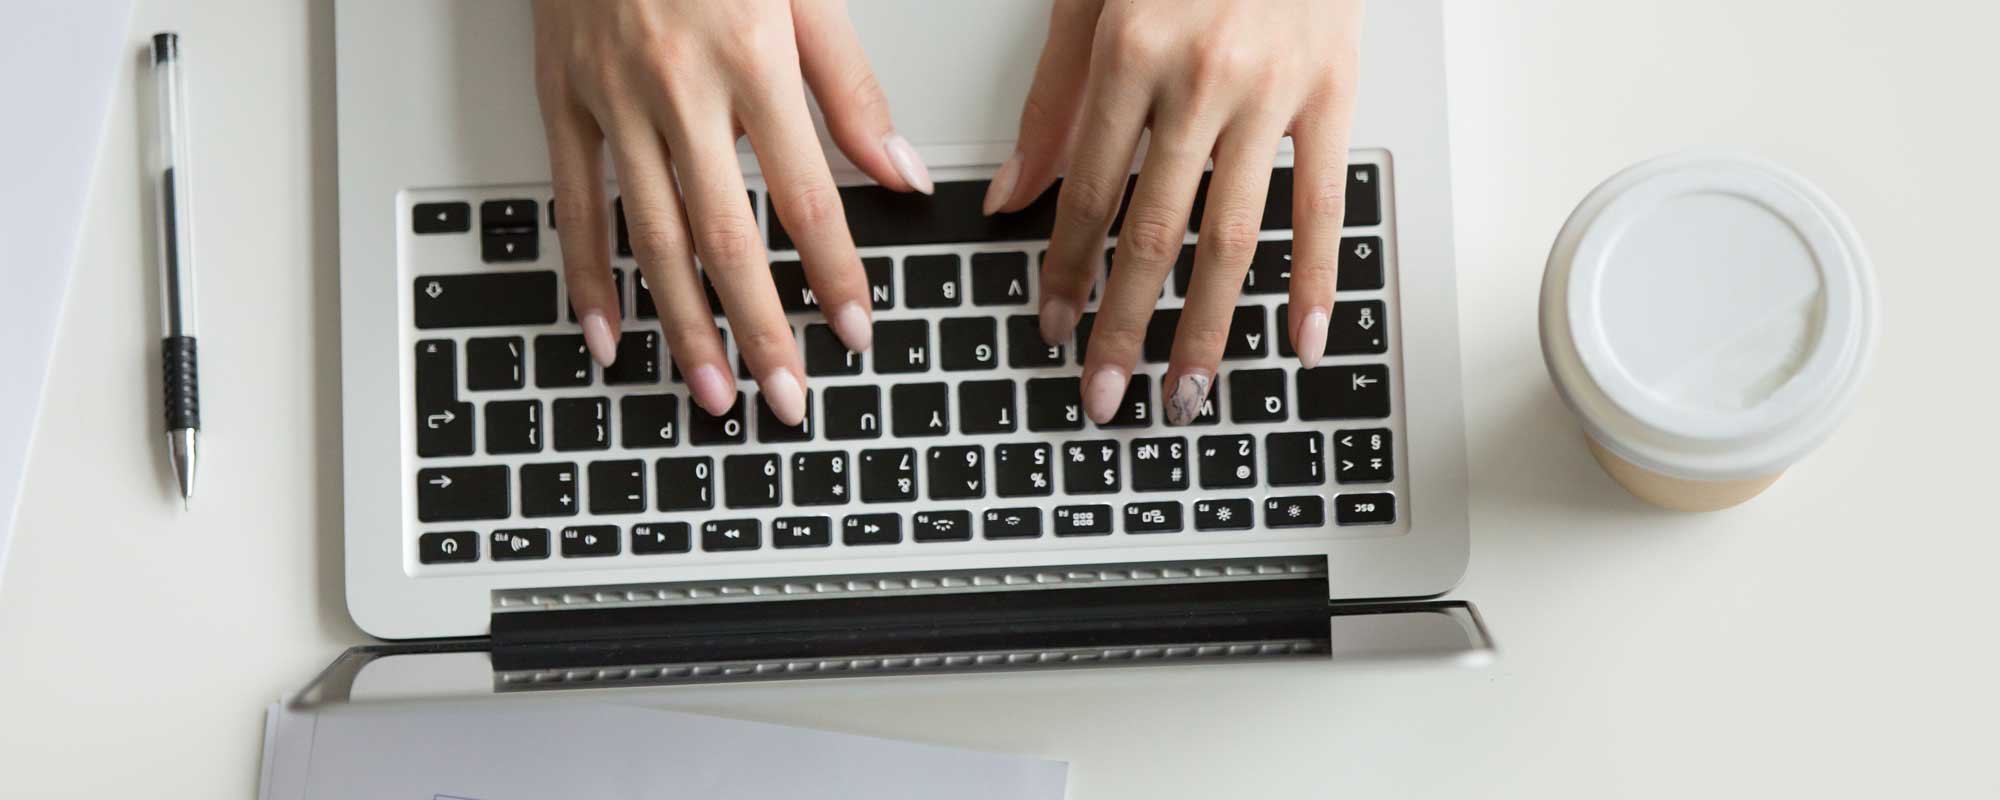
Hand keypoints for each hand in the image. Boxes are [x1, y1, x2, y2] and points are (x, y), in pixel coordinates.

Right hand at [532, 0, 932, 424]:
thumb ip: (852, 89)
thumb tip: (902, 174)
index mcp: (753, 57)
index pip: (806, 194)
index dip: (834, 272)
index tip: (857, 329)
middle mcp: (679, 87)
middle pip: (725, 235)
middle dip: (761, 330)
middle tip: (786, 398)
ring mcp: (612, 98)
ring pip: (651, 235)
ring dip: (684, 325)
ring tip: (712, 391)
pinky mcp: (560, 99)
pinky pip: (573, 203)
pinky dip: (588, 276)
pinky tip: (610, 334)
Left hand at [988, 0, 1362, 424]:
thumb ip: (1052, 101)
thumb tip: (1009, 198)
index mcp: (1129, 49)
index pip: (1087, 192)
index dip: (1065, 270)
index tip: (1052, 327)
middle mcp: (1200, 77)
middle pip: (1152, 233)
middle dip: (1122, 328)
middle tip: (1101, 394)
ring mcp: (1273, 90)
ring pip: (1231, 236)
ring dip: (1204, 329)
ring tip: (1182, 392)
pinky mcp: (1335, 92)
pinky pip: (1324, 205)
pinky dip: (1315, 281)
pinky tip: (1298, 340)